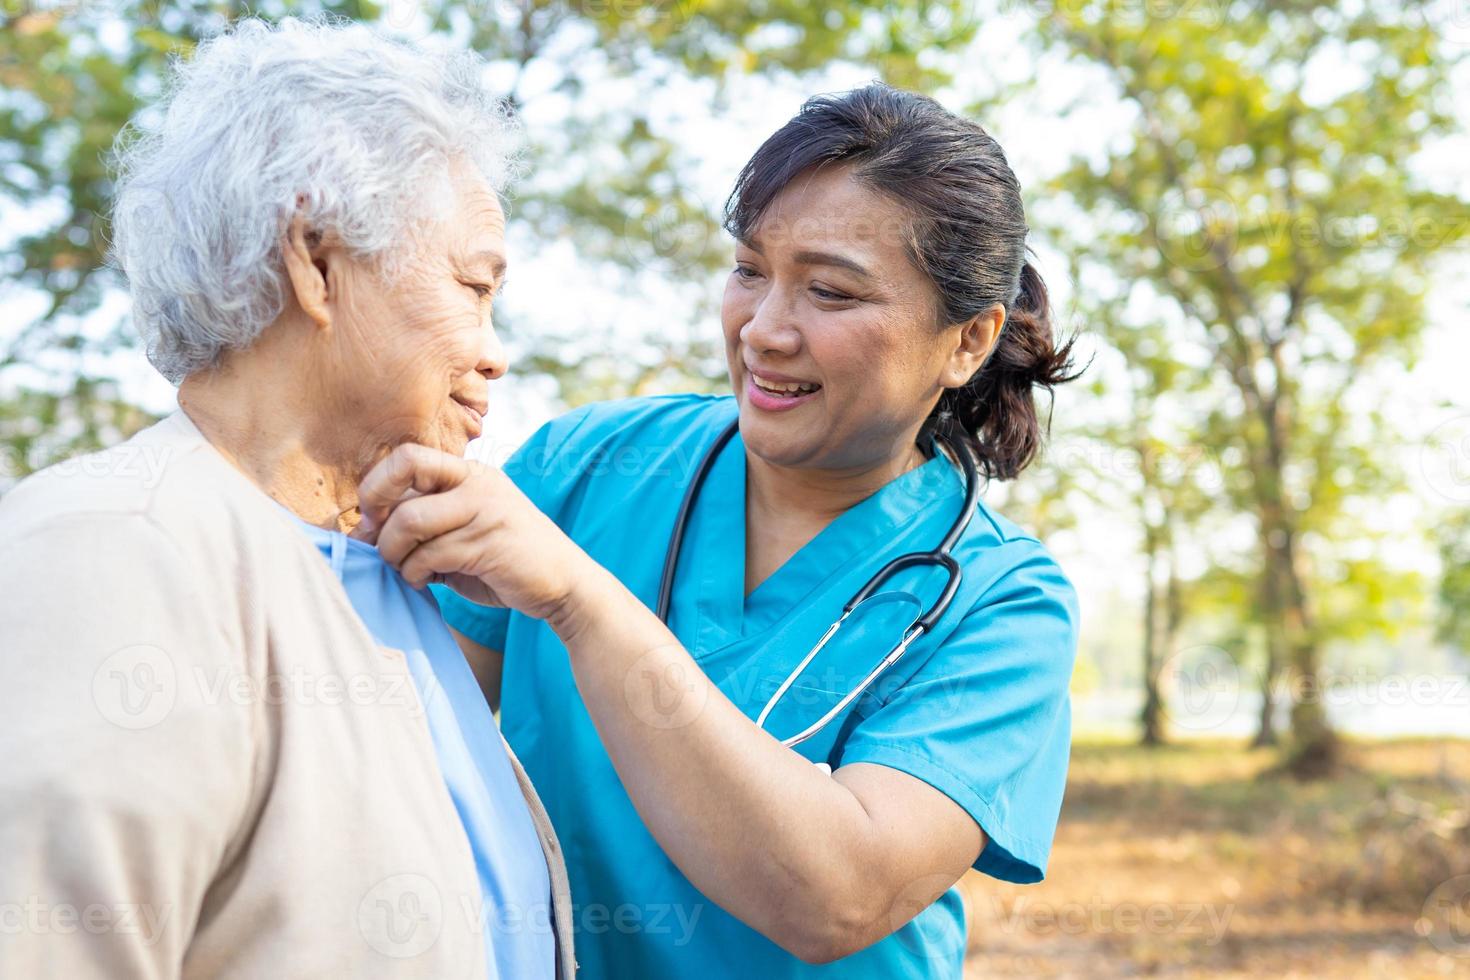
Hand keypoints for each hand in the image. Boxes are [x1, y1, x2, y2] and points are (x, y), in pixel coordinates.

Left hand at [353, 443, 588, 621]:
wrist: (563, 582)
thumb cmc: (504, 559)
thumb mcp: (463, 529)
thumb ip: (424, 522)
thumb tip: (363, 531)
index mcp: (469, 473)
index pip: (408, 455)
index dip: (378, 484)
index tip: (373, 518)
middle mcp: (477, 483)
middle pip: (403, 478)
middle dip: (378, 518)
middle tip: (379, 546)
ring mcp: (485, 510)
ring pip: (410, 521)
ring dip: (394, 553)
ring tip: (404, 570)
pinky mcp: (489, 543)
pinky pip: (428, 555)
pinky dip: (415, 574)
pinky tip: (426, 581)